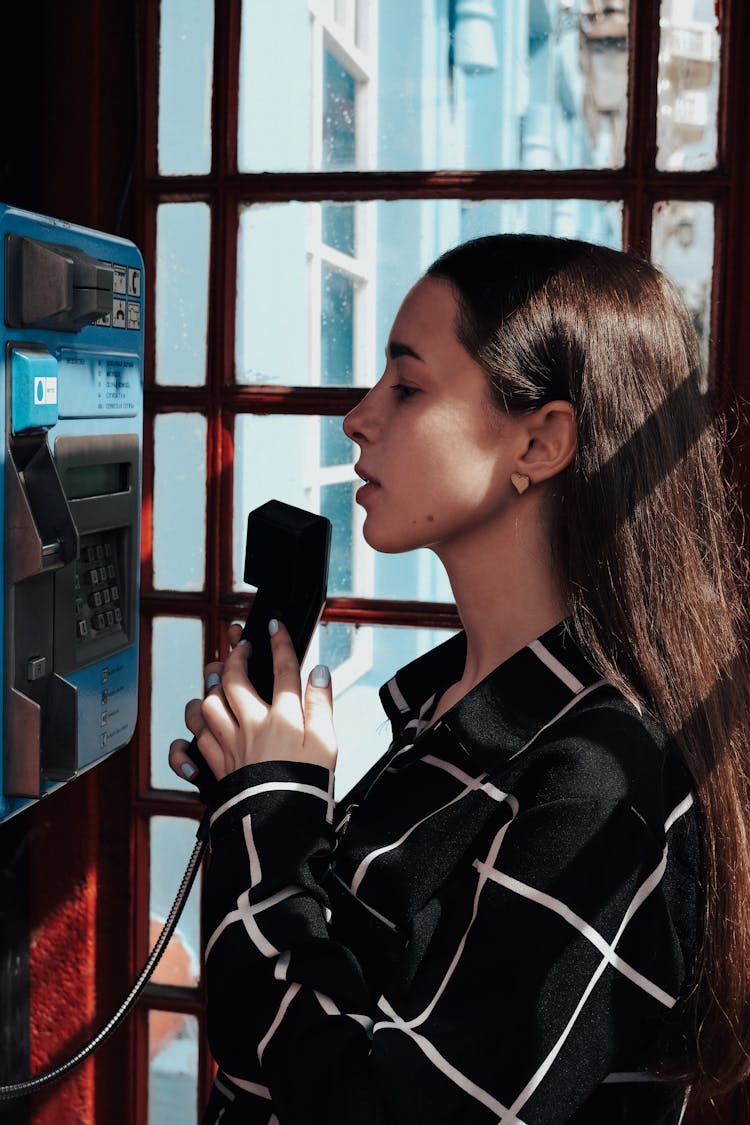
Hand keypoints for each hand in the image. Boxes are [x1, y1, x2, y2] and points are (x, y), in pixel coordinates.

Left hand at [168, 621, 336, 783]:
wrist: (279, 826)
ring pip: (207, 705)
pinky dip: (194, 727)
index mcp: (283, 718)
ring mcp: (230, 744)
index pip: (283, 669)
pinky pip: (196, 740)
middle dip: (235, 656)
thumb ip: (320, 703)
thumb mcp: (326, 742)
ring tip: (216, 676)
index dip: (279, 642)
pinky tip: (199, 720)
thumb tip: (318, 672)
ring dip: (209, 688)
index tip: (275, 624)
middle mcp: (252, 725)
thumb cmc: (305, 784)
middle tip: (240, 645)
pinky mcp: (218, 765)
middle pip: (234, 680)